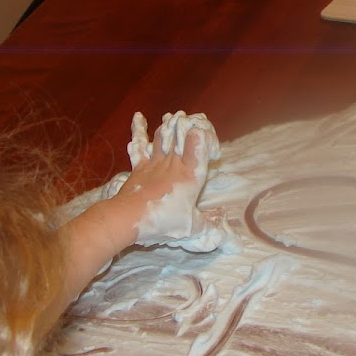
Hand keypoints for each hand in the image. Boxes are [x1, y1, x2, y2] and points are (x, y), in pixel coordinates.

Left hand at [107, 111, 231, 249]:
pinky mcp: (139, 167)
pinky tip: (138, 116)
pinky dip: (138, 130)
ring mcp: (154, 163)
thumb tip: (226, 239)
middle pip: (181, 134)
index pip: (199, 144)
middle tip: (193, 118)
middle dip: (187, 124)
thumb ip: (208, 228)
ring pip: (163, 136)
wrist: (129, 217)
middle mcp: (174, 163)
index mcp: (190, 174)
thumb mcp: (191, 228)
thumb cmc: (163, 220)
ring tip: (173, 117)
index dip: (204, 135)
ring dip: (168, 125)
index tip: (208, 137)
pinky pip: (139, 144)